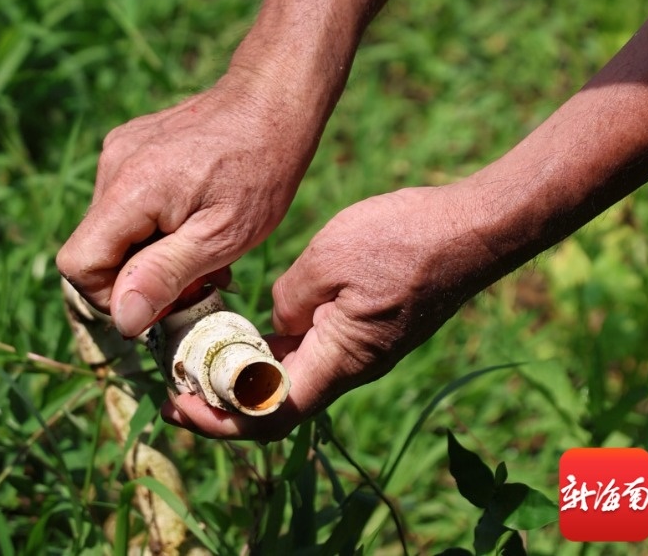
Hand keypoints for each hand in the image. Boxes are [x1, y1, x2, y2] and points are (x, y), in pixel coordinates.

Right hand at [55, 71, 322, 336]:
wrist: (274, 100)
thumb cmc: (260, 169)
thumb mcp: (222, 235)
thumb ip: (165, 274)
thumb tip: (122, 320)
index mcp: (130, 188)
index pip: (78, 264)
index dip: (113, 295)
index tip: (165, 297)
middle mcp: (113, 164)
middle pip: (96, 247)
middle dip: (140, 276)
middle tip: (197, 278)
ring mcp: (120, 149)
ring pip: (113, 228)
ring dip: (151, 251)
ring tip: (203, 246)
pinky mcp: (132, 143)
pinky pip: (127, 202)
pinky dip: (155, 223)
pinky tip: (196, 220)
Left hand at [163, 182, 510, 439]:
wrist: (471, 229)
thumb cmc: (404, 240)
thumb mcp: (329, 258)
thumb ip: (289, 297)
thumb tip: (274, 319)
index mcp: (340, 359)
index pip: (269, 412)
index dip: (218, 418)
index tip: (178, 402)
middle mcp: (351, 365)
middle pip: (276, 399)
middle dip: (222, 394)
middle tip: (177, 373)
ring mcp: (362, 347)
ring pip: (294, 372)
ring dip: (247, 367)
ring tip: (204, 346)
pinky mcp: (367, 325)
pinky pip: (313, 347)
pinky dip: (276, 342)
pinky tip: (252, 317)